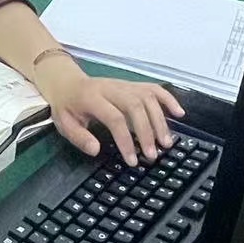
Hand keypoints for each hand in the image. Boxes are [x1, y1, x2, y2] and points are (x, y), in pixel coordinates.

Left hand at [33, 55, 182, 165]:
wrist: (66, 82)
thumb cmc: (67, 106)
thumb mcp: (64, 123)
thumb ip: (79, 137)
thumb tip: (96, 150)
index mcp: (92, 98)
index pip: (114, 117)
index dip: (125, 140)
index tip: (132, 160)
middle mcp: (111, 88)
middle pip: (135, 106)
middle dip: (147, 131)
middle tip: (153, 155)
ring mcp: (124, 84)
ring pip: (147, 97)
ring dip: (160, 120)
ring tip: (166, 143)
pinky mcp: (133, 84)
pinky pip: (154, 88)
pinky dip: (169, 99)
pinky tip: (179, 114)